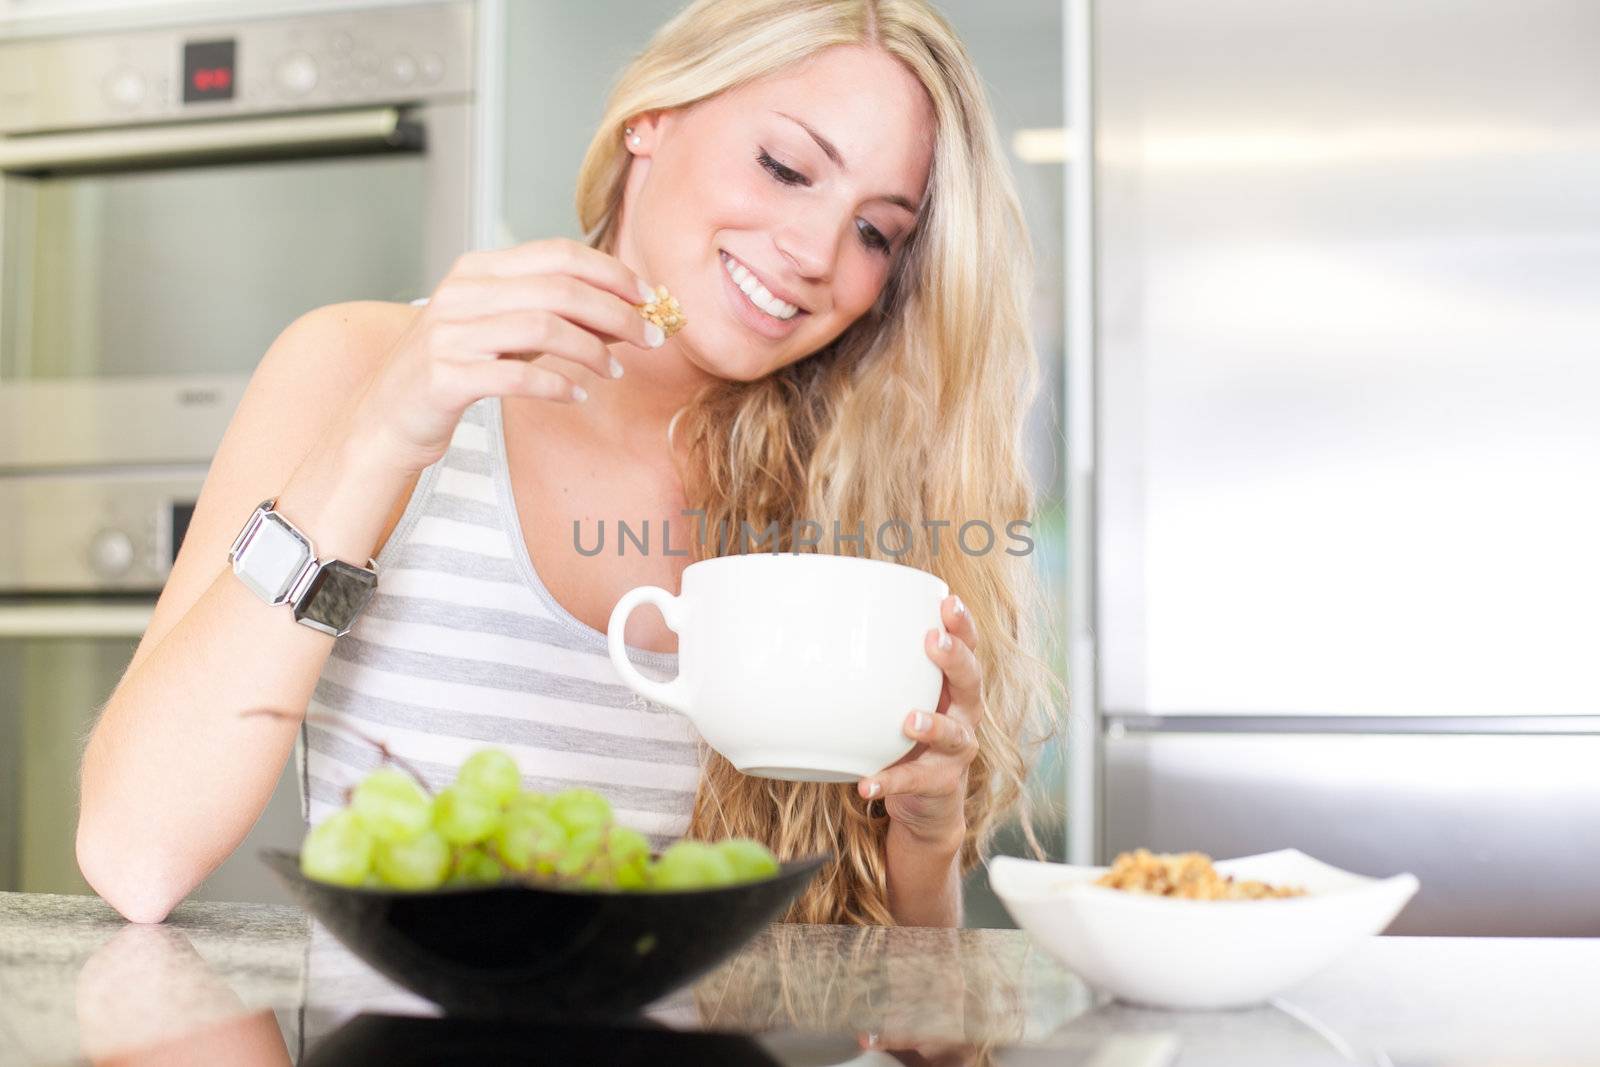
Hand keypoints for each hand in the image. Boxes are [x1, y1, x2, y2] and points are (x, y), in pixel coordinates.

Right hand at [354, 238, 664, 473]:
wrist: (385, 420)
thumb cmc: (454, 373)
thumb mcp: (501, 331)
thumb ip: (552, 315)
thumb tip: (625, 313)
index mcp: (478, 270)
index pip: (558, 254)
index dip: (611, 273)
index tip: (650, 298)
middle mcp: (461, 293)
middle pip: (558, 288)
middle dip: (616, 312)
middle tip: (651, 338)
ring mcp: (449, 334)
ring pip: (542, 327)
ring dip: (593, 350)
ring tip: (616, 371)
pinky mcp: (443, 377)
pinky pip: (515, 376)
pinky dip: (557, 384)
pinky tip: (577, 395)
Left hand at [858, 594, 982, 848]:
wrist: (927, 803)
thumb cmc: (908, 737)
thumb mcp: (902, 700)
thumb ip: (883, 672)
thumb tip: (823, 632)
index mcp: (955, 688)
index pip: (969, 650)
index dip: (963, 626)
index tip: (948, 603)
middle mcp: (965, 715)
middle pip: (971, 683)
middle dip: (955, 660)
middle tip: (934, 641)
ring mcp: (956, 752)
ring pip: (953, 735)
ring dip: (932, 725)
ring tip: (909, 720)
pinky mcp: (941, 784)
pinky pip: (915, 782)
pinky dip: (890, 782)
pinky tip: (867, 784)